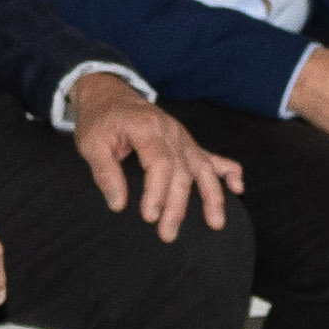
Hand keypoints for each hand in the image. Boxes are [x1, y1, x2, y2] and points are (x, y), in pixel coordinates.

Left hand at [71, 74, 240, 237]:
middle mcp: (171, 131)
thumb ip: (105, 173)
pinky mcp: (187, 143)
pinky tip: (238, 188)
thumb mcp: (91, 144)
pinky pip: (213, 157)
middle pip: (182, 171)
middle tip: (167, 234)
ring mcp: (182, 137)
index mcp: (147, 127)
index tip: (149, 216)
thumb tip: (118, 205)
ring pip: (203, 168)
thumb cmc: (99, 120)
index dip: (157, 192)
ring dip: (211, 196)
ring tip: (215, 223)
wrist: (109, 94)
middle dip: (178, 206)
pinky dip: (229, 171)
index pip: (160, 164)